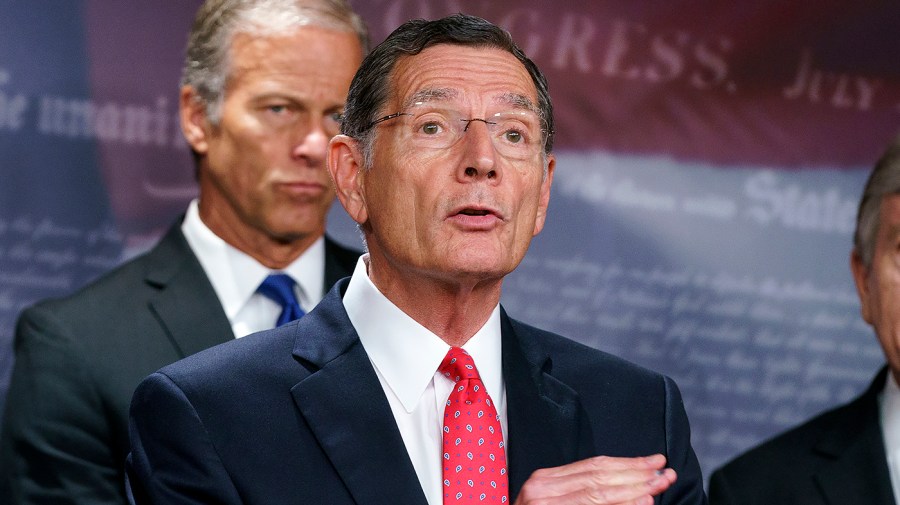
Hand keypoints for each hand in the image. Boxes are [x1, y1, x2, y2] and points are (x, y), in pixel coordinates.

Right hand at [514, 454, 675, 504]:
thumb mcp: (558, 503)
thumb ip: (584, 494)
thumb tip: (630, 490)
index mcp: (545, 480)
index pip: (594, 466)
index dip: (627, 463)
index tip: (654, 462)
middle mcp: (541, 488)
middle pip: (599, 476)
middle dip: (637, 474)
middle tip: (667, 472)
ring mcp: (543, 503)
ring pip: (597, 492)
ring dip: (635, 488)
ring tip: (661, 484)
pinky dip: (620, 504)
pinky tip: (642, 502)